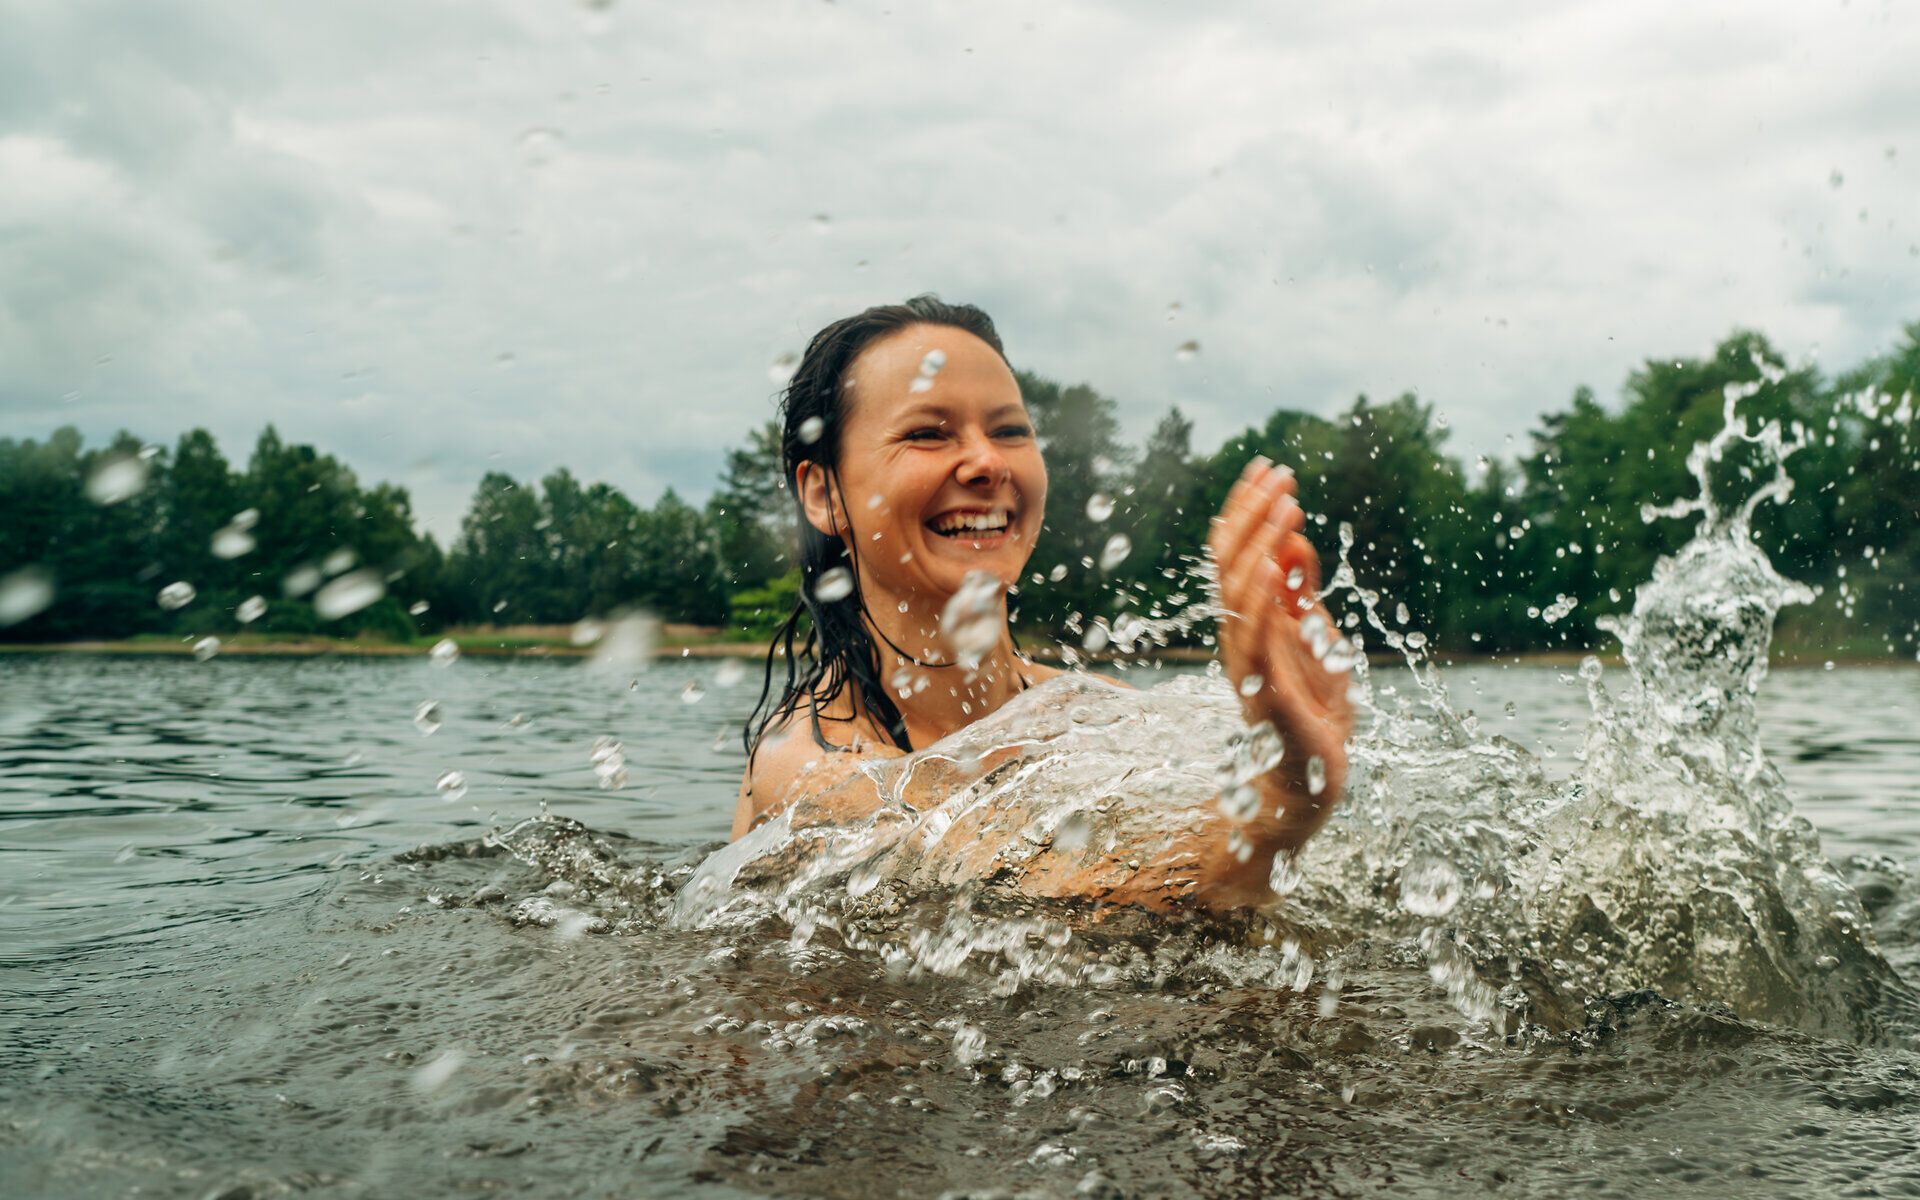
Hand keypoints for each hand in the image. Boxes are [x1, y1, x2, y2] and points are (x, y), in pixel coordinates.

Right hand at [1207, 458, 1353, 853]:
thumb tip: (1295, 539)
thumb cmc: (1314, 713)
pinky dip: (1261, 600)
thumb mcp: (1316, 639)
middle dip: (1253, 513)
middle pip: (1231, 563)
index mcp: (1249, 621)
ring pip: (1238, 593)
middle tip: (1279, 473)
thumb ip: (1301, 594)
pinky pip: (1255, 640)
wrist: (1310, 782)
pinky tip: (1273, 565)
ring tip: (1286, 506)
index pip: (1236, 553)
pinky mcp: (1267, 694)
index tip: (1268, 467)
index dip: (1248, 508)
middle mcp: (1238, 637)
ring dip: (1261, 544)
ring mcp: (1247, 666)